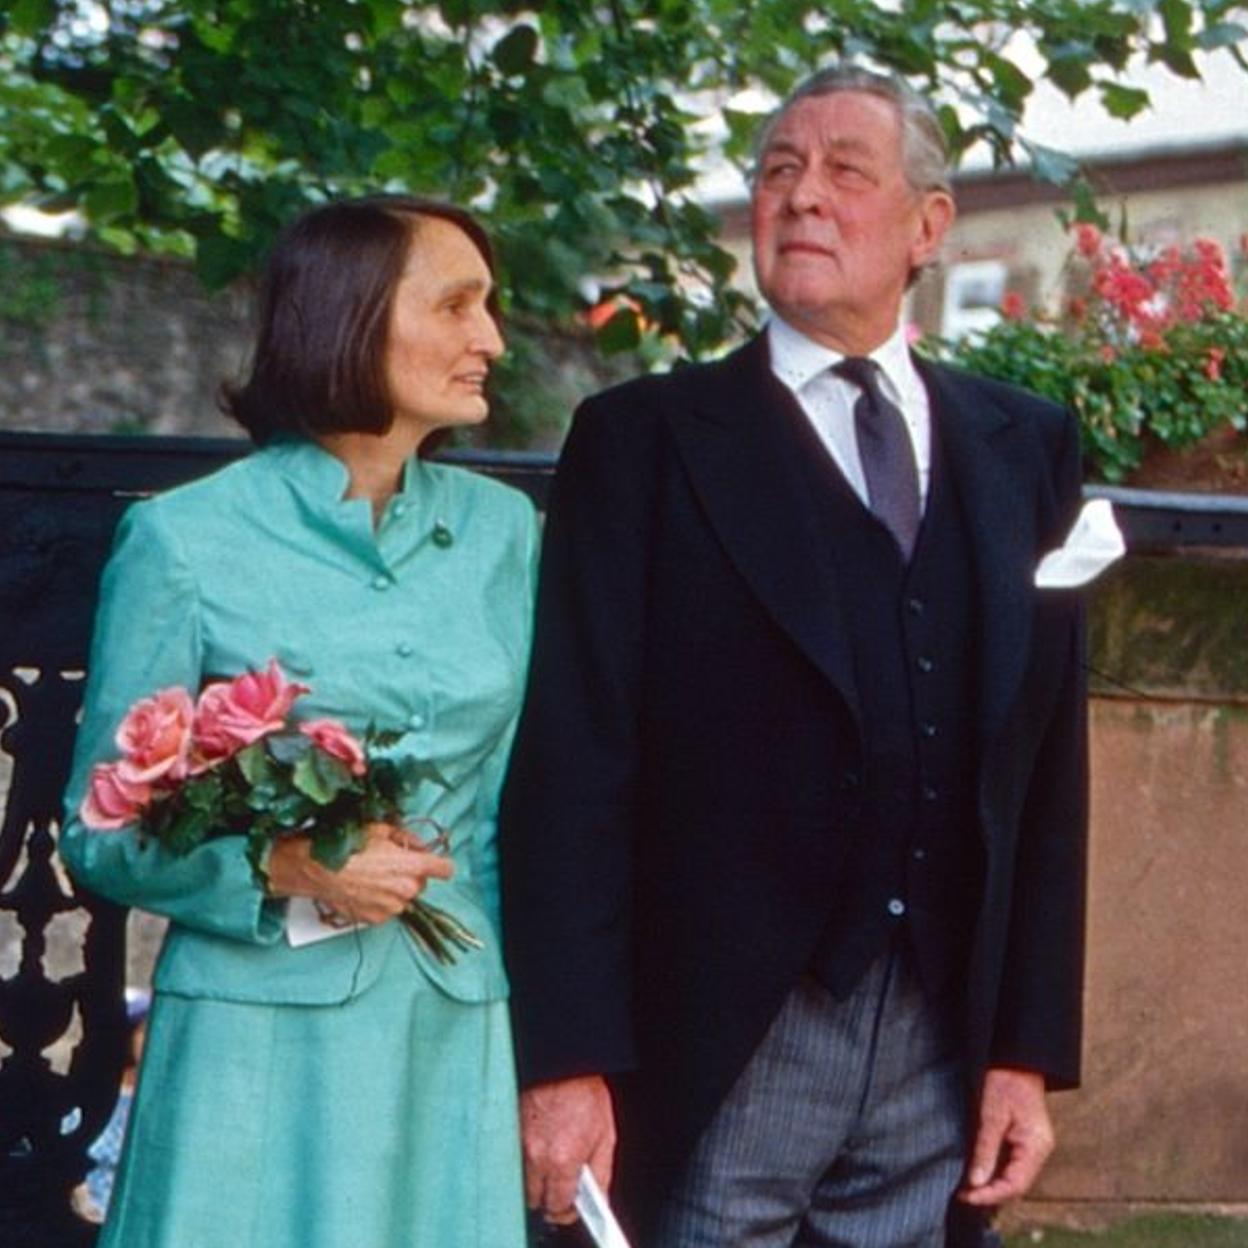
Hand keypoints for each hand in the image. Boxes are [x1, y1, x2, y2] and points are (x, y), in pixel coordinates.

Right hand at [267, 821, 452, 924]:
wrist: (316, 869)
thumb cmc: (346, 846)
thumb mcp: (380, 829)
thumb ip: (406, 837)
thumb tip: (419, 844)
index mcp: (412, 866)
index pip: (445, 869)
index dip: (441, 864)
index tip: (438, 864)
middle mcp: (406, 890)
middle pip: (421, 883)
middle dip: (411, 874)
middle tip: (391, 863)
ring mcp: (391, 907)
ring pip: (404, 897)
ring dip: (395, 889)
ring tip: (372, 876)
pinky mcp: (376, 919)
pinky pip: (387, 909)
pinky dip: (380, 901)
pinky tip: (364, 888)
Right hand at [520, 1075, 615, 1225]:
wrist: (562, 1061)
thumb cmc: (584, 1092)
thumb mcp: (606, 1134)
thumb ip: (602, 1172)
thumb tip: (599, 1198)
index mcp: (563, 1159)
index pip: (558, 1206)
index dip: (567, 1210)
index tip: (572, 1207)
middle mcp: (537, 1155)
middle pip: (536, 1200)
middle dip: (550, 1197)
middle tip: (563, 1185)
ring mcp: (519, 1144)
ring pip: (522, 1181)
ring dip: (536, 1179)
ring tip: (553, 1160)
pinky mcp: (509, 1132)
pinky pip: (514, 1160)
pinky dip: (526, 1160)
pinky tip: (542, 1142)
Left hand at [958, 1067, 1053, 1206]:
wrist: (1017, 1058)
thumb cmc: (1005, 1080)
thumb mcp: (991, 1114)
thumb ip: (984, 1149)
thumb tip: (976, 1182)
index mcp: (1035, 1146)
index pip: (1015, 1185)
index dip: (990, 1195)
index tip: (966, 1197)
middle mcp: (1039, 1151)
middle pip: (1016, 1185)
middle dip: (990, 1194)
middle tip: (962, 1195)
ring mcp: (1034, 1146)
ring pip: (1014, 1177)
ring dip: (992, 1184)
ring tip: (967, 1187)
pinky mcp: (1026, 1139)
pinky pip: (1013, 1164)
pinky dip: (996, 1171)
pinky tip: (979, 1172)